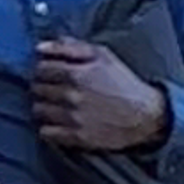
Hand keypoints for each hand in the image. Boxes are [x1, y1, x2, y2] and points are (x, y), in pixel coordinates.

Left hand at [28, 32, 168, 156]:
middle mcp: (70, 96)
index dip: (45, 70)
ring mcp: (72, 117)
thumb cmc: (124, 82)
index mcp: (75, 73)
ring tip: (56, 106)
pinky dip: (48, 128)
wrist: (146, 115)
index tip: (53, 74)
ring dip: (44, 107)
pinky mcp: (77, 137)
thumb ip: (69, 47)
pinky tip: (58, 123)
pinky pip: (46, 132)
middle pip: (37, 89)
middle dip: (43, 87)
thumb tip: (39, 47)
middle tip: (55, 90)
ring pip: (39, 110)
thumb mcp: (102, 55)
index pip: (41, 68)